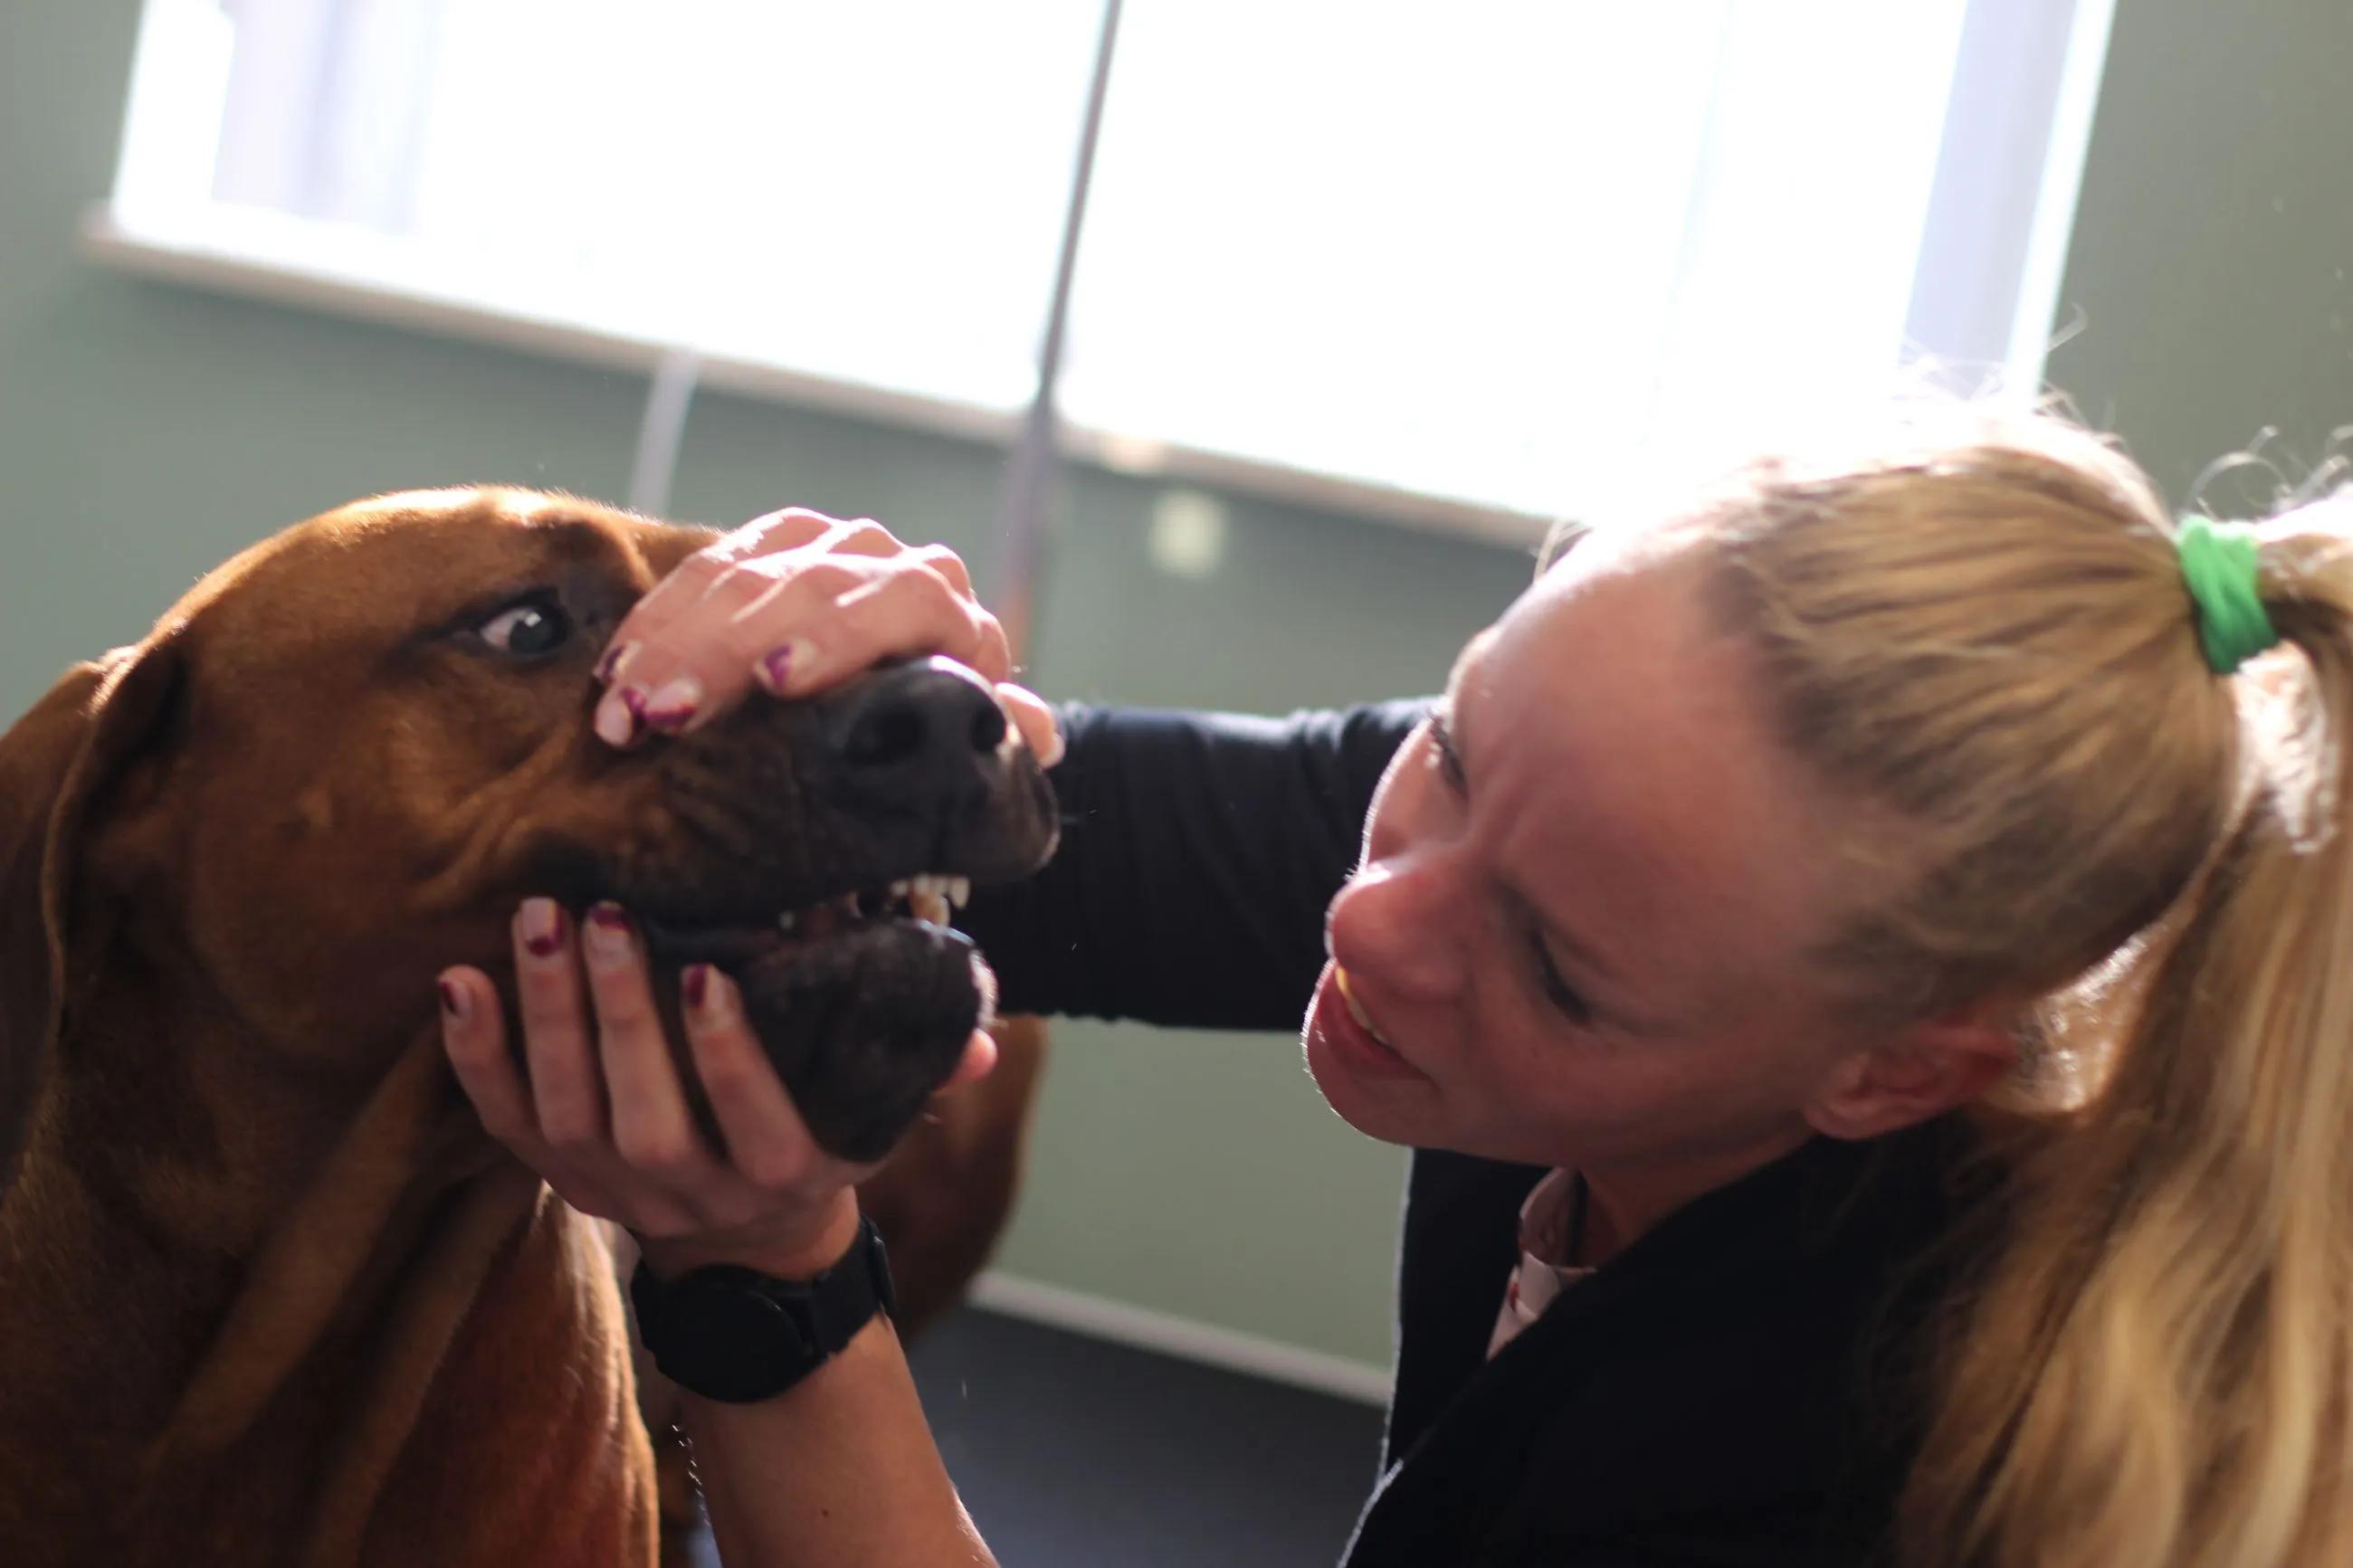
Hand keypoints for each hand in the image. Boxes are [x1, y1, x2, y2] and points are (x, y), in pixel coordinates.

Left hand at [436, 898, 998, 1277]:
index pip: (755, 1123)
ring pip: (566, 1114)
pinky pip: (501, 1122)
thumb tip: (985, 1036)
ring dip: (546, 1014)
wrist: (741, 1241)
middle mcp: (692, 1196)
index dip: (729, 1055)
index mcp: (783, 1173)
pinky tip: (459, 980)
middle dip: (619, 1013)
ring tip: (541, 918)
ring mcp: (614, 1192)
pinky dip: (473, 1055)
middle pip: (645, 1116)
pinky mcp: (554, 1175)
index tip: (713, 972)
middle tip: (603, 911)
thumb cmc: (821, 1129)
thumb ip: (926, 1066)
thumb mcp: (877, 1107)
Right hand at [594, 507, 1060, 766]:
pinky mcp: (762, 545)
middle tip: (663, 712)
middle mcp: (885, 558)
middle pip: (802, 587)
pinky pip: (701, 571)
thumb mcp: (964, 734)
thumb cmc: (932, 728)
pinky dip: (656, 624)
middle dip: (723, 651)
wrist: (906, 685)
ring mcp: (819, 544)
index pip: (899, 601)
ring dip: (672, 643)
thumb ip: (991, 729)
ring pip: (740, 575)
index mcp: (945, 604)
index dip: (838, 637)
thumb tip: (1039, 737)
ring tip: (622, 708)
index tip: (781, 681)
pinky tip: (616, 673)